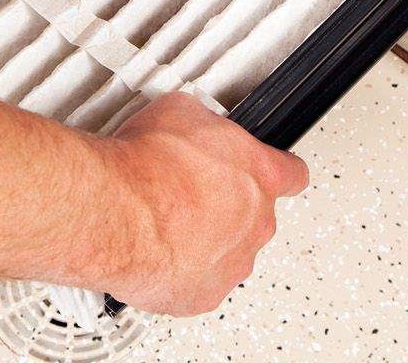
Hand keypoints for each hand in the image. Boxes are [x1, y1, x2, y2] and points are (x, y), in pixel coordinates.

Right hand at [100, 93, 308, 315]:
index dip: (276, 170)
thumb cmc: (145, 167)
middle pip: (256, 216)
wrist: (116, 212)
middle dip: (227, 206)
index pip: (291, 174)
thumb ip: (204, 123)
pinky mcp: (203, 295)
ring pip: (228, 252)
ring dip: (205, 241)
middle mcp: (255, 222)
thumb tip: (194, 121)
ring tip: (166, 223)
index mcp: (259, 174)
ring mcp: (232, 262)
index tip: (265, 171)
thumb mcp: (180, 111)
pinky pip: (198, 283)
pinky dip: (180, 271)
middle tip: (189, 193)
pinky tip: (155, 249)